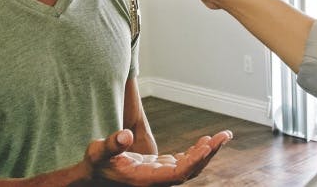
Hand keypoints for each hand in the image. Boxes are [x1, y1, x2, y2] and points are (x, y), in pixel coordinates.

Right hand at [82, 128, 231, 185]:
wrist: (91, 176)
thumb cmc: (95, 164)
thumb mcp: (97, 152)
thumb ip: (111, 144)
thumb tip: (125, 135)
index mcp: (146, 180)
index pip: (177, 174)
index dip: (194, 162)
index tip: (208, 146)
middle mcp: (156, 181)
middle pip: (189, 170)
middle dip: (208, 153)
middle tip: (224, 135)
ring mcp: (158, 176)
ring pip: (188, 167)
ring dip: (205, 152)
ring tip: (220, 136)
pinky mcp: (157, 170)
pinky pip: (181, 164)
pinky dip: (193, 153)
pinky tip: (203, 144)